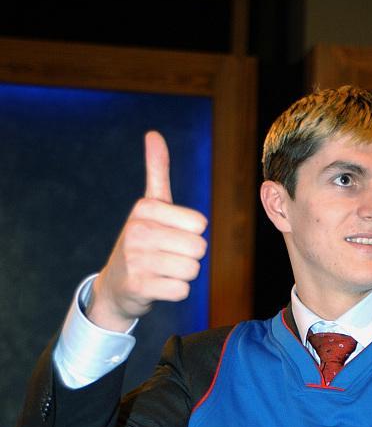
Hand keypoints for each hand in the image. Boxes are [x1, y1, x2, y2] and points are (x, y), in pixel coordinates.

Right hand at [86, 131, 207, 331]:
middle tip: (167, 257)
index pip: (200, 224)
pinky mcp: (138, 286)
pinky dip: (175, 291)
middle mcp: (138, 230)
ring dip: (183, 275)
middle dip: (189, 257)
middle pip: (199, 248)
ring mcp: (136, 259)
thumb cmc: (142, 242)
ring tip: (163, 271)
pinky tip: (158, 287)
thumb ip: (157, 171)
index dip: (191, 234)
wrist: (116, 286)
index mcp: (145, 208)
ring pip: (192, 269)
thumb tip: (153, 134)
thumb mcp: (148, 205)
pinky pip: (181, 290)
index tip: (171, 236)